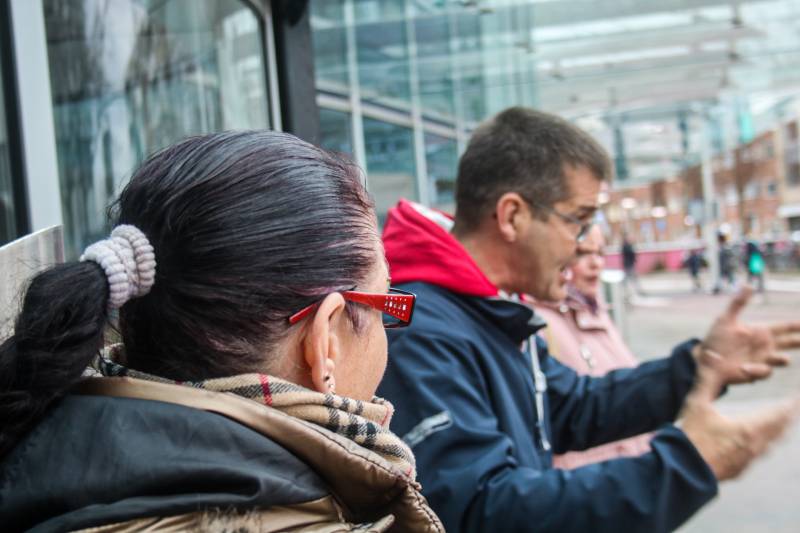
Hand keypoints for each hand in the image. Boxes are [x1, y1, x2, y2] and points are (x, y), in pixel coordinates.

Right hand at [680, 366, 798, 480]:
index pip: (781, 413)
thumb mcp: (697, 404)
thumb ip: (707, 379)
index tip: (799, 396)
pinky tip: (756, 442)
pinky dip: (764, 443)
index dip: (793, 404)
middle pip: (780, 429)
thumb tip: (710, 353)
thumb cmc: (690, 436)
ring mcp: (749, 460)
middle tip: (794, 406)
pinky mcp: (740, 469)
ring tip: (780, 422)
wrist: (682, 470)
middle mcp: (756, 446)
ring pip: (771, 443)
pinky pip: (759, 454)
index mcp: (750, 428)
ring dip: (778, 430)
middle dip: (788, 416)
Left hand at [696, 286, 799, 384]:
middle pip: (789, 343)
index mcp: (761, 332)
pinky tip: (744, 368)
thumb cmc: (716, 339)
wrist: (706, 360)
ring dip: (782, 359)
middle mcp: (765, 346)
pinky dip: (757, 370)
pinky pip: (764, 372)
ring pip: (781, 360)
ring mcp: (762, 360)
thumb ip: (738, 303)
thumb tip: (749, 285)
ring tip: (782, 358)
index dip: (797, 326)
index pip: (784, 327)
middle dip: (798, 342)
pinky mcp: (755, 373)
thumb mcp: (726, 319)